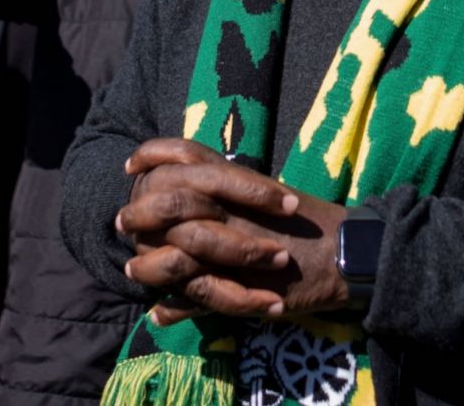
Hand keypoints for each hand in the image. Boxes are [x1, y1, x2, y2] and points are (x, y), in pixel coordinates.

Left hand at [117, 139, 348, 325]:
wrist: (341, 250)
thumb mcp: (259, 192)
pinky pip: (198, 292)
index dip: (150, 156)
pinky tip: (159, 308)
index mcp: (234, 178)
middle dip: (141, 211)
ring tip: (132, 269)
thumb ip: (224, 186)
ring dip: (149, 263)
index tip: (130, 166)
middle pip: (168, 199)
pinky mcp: (242, 282)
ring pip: (176, 250)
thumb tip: (190, 181)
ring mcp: (234, 243)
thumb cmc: (302, 219)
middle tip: (122, 220)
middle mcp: (230, 204)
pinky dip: (175, 303)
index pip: (181, 154)